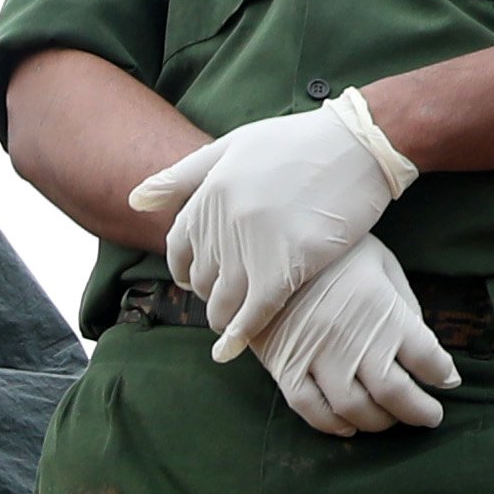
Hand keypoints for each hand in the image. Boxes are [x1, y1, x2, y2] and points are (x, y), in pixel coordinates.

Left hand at [122, 87, 418, 329]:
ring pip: (223, 301)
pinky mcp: (288, 264)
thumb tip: (134, 200)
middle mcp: (224, 219)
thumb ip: (183, 175)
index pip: (178, 247)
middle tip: (228, 298)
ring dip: (223, 319)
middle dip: (209, 292)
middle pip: (201, 278)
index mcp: (209, 191)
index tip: (199, 278)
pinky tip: (233, 350)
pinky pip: (254, 312)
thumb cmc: (298, 143)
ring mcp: (254, 243)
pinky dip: (241, 334)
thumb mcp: (234, 146)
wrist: (359, 144)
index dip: (185, 268)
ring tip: (232, 324)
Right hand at [230, 234, 460, 434]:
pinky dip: (333, 425)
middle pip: (394, 393)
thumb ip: (404, 307)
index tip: (447, 380)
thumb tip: (423, 350)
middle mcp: (353, 337)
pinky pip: (310, 408)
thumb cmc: (337, 253)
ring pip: (354, 408)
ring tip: (390, 418)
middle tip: (429, 415)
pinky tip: (348, 424)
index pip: (427, 358)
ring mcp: (316, 354)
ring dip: (378, 422)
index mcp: (383, 310)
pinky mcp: (285, 365)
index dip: (442, 374)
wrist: (273, 243)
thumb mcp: (383, 265)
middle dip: (419, 411)